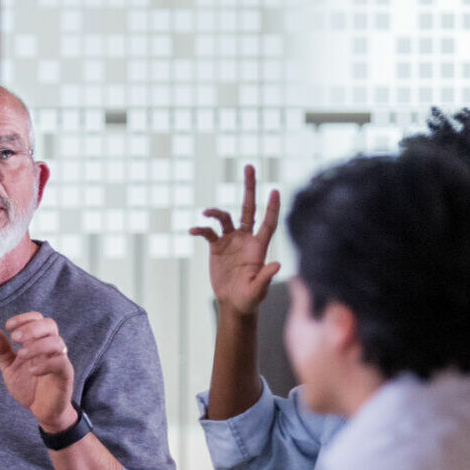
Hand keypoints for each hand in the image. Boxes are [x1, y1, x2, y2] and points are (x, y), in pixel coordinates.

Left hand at [0, 312, 77, 431]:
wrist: (42, 411)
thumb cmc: (28, 387)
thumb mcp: (10, 368)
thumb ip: (2, 351)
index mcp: (38, 342)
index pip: (38, 319)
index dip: (24, 318)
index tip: (8, 327)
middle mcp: (51, 348)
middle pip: (50, 324)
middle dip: (31, 327)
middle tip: (14, 338)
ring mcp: (60, 360)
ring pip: (56, 342)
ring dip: (37, 345)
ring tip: (21, 355)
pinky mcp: (66, 375)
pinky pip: (61, 363)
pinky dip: (46, 364)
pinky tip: (32, 371)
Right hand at [191, 164, 281, 316]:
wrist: (233, 303)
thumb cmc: (250, 299)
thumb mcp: (258, 290)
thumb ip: (266, 277)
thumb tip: (276, 265)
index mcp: (259, 247)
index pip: (268, 223)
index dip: (272, 207)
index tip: (274, 190)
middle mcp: (246, 239)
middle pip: (248, 208)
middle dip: (250, 187)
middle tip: (249, 166)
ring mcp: (231, 241)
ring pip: (225, 217)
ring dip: (215, 213)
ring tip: (206, 214)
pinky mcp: (216, 247)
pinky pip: (208, 233)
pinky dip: (201, 229)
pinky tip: (193, 230)